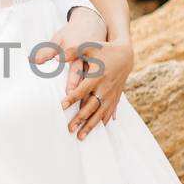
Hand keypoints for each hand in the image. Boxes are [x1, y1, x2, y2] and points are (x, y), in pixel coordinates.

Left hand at [34, 9, 131, 139]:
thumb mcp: (89, 47)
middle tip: (69, 129)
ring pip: (100, 113)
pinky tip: (98, 129)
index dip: (72, 98)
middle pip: (91, 106)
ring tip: (80, 136)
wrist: (126, 54)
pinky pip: (109, 112)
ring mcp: (111, 94)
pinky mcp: (116, 97)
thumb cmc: (104, 50)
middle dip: (80, 118)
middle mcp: (104, 87)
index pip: (82, 90)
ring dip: (90, 125)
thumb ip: (73, 51)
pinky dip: (103, 121)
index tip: (62, 106)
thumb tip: (58, 56)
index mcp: (97, 76)